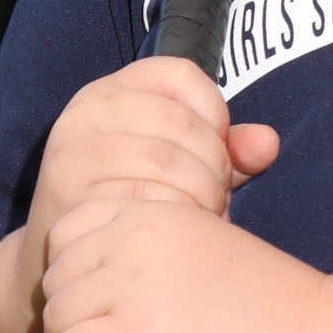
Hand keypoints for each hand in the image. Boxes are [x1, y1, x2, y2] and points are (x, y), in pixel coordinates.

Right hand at [17, 59, 277, 305]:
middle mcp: (87, 109)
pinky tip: (176, 233)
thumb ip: (226, 149)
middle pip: (182, 123)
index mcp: (115, 88)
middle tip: (216, 201)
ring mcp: (74, 149)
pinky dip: (175, 220)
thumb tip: (268, 143)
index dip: (215, 116)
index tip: (216, 154)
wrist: (64, 256)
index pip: (183, 76)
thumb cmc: (133, 201)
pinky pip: (144, 201)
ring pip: (168, 162)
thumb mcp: (180, 164)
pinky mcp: (69, 192)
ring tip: (200, 218)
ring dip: (200, 197)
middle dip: (215, 168)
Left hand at [40, 195, 326, 332]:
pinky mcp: (137, 332)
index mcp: (153, 210)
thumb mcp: (210, 243)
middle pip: (55, 278)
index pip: (67, 231)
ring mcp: (133, 282)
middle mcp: (136, 236)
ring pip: (56, 318)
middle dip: (71, 316)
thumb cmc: (273, 302)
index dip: (75, 273)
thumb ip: (164, 246)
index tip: (103, 306)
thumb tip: (122, 281)